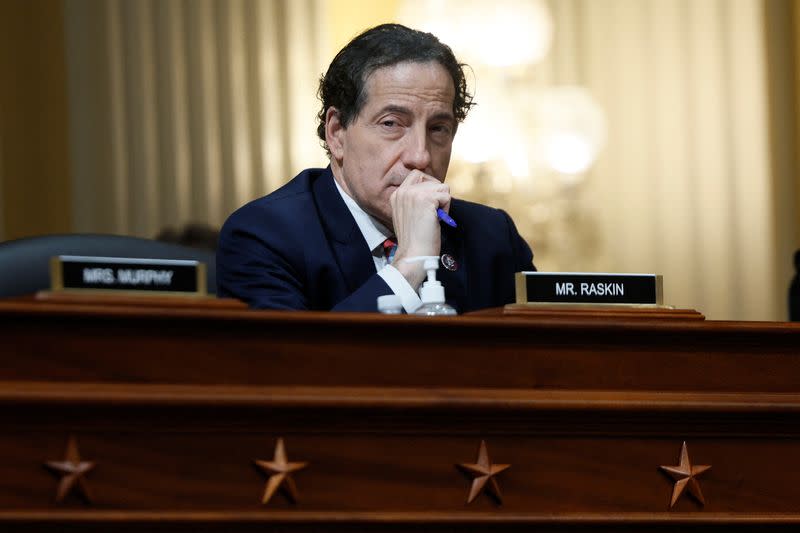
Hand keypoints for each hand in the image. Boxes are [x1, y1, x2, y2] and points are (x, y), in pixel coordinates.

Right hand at [389, 170, 450, 288]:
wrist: (414, 254)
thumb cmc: (414, 240)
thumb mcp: (408, 214)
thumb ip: (415, 199)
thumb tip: (434, 190)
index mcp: (397, 194)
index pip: (417, 174)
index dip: (429, 186)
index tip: (430, 204)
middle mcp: (403, 191)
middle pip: (433, 180)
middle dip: (437, 196)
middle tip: (431, 214)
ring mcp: (413, 194)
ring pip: (442, 187)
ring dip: (443, 203)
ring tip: (433, 218)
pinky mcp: (426, 199)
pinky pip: (446, 196)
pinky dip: (446, 209)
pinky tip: (437, 221)